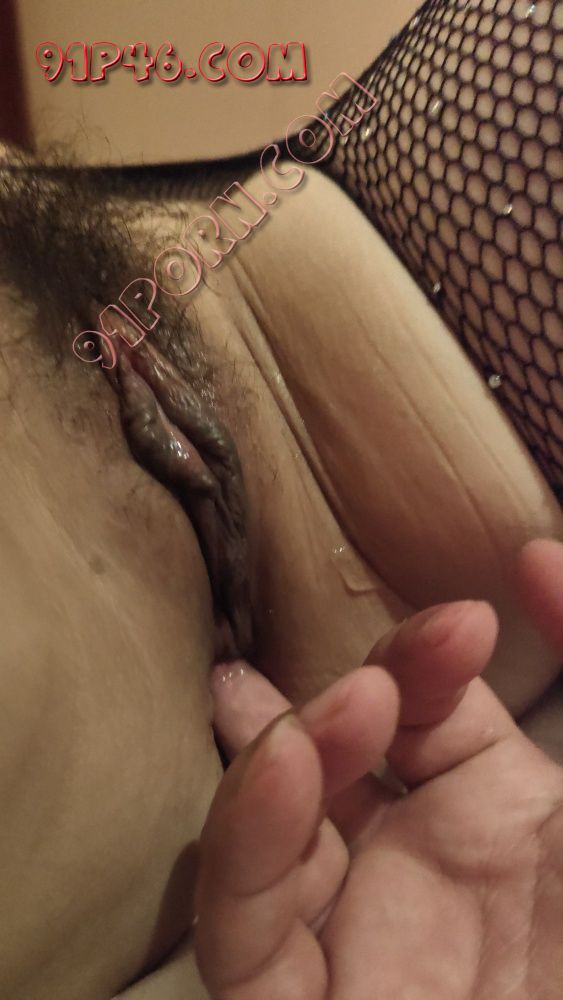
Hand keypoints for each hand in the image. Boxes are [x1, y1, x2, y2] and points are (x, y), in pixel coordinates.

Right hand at [194, 539, 562, 998]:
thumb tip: (537, 554)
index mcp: (498, 824)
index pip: (426, 713)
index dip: (429, 661)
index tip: (473, 619)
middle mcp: (414, 873)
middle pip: (335, 761)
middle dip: (344, 702)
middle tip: (374, 683)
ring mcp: (354, 942)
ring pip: (271, 833)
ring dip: (287, 758)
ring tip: (339, 716)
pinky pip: (246, 931)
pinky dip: (248, 838)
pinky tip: (280, 764)